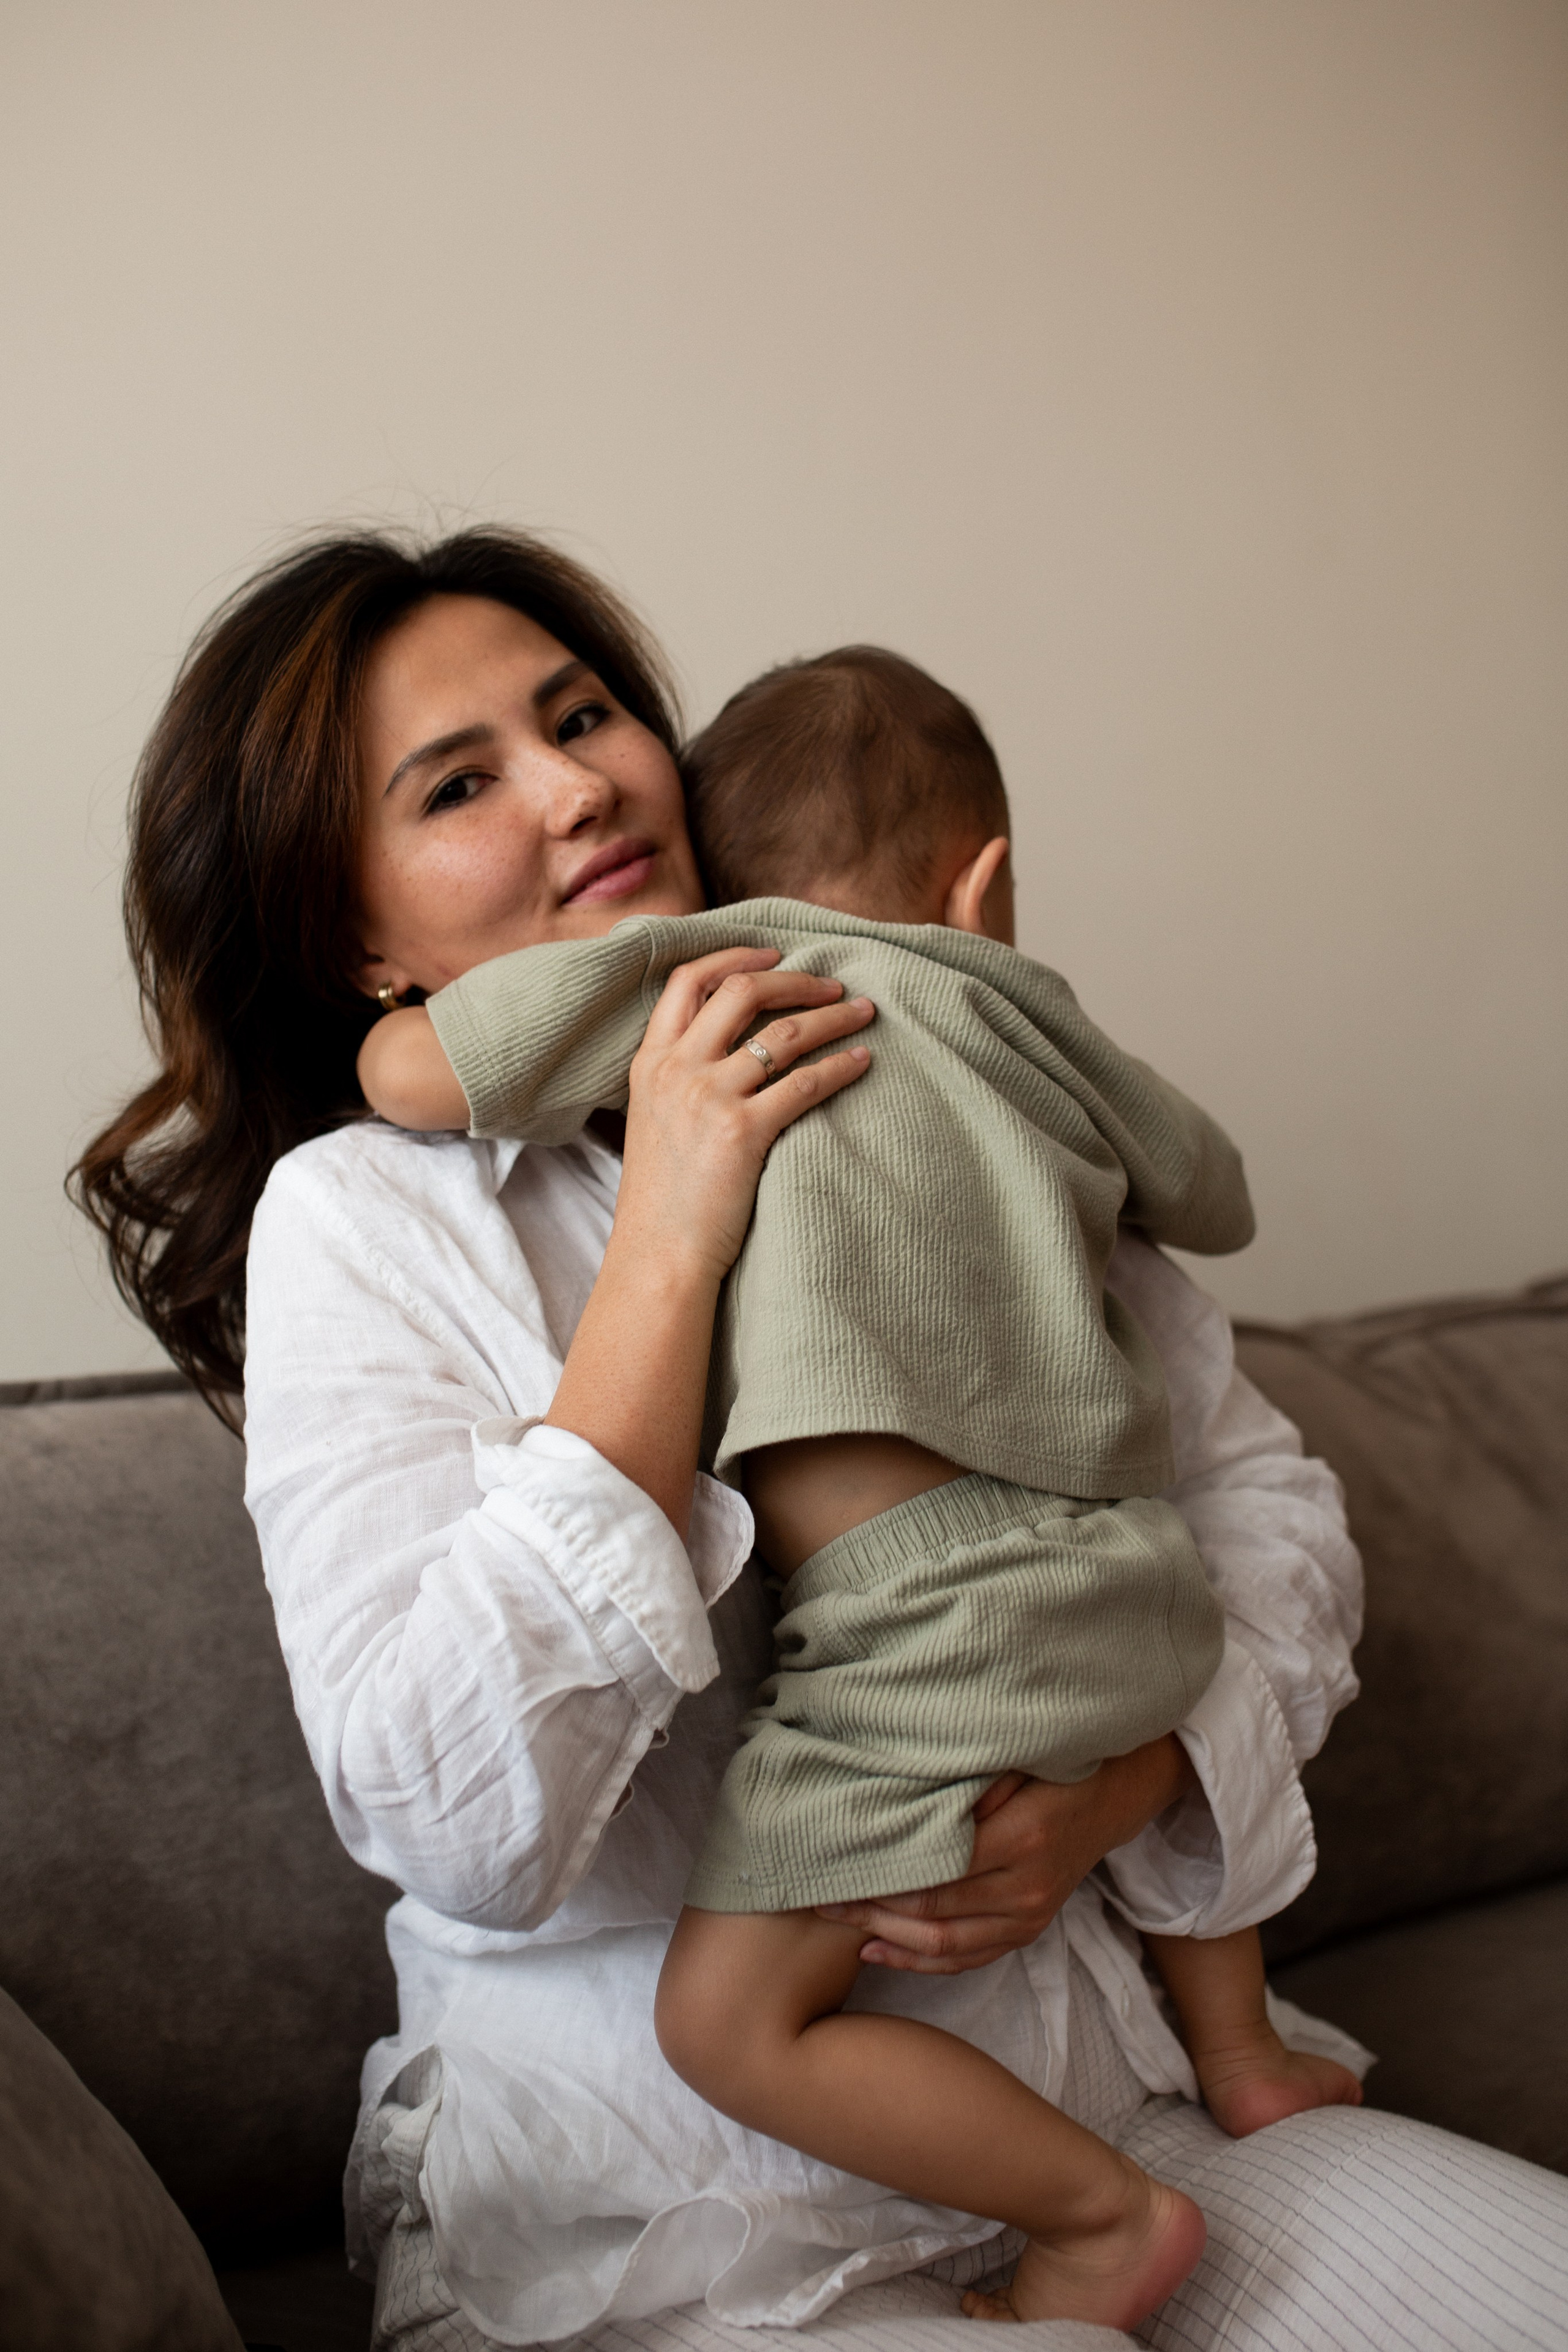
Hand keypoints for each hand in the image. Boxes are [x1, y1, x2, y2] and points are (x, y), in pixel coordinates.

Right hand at [614, 947, 875, 1283]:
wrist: (658, 1257)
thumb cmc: (663, 1200)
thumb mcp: (653, 1122)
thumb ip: (678, 1078)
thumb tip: (728, 1051)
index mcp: (650, 1063)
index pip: (688, 981)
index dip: (733, 955)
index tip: (772, 951)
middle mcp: (676, 1070)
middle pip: (742, 991)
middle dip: (795, 978)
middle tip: (833, 984)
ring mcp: (708, 1098)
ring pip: (784, 1031)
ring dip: (832, 1017)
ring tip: (863, 1013)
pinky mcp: (742, 1132)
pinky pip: (804, 1083)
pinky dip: (840, 1067)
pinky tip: (862, 1062)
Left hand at [816, 1734, 1196, 1973]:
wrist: (1114, 1794)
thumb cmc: (1055, 1763)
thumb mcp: (1014, 1758)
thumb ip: (961, 1781)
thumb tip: (895, 1796)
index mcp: (1021, 1839)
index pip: (934, 1873)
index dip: (880, 1876)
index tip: (832, 1865)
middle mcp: (1026, 1888)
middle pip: (932, 1914)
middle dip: (870, 1908)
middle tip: (817, 1895)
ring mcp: (1030, 1916)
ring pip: (947, 1945)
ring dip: (887, 1937)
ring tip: (837, 1922)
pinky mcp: (1029, 1930)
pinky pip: (969, 1957)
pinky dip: (921, 1960)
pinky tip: (877, 1949)